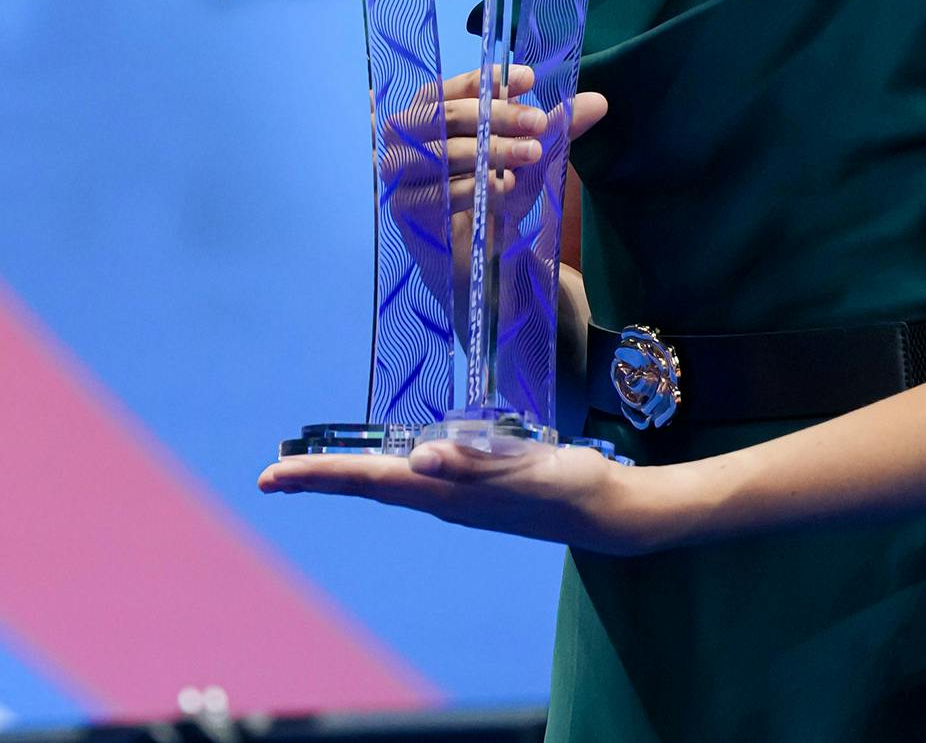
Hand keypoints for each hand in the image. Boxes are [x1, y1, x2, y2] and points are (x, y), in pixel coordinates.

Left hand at [258, 434, 657, 555]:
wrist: (607, 513)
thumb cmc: (569, 486)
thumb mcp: (525, 468)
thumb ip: (475, 461)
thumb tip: (418, 458)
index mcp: (449, 493)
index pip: (371, 480)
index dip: (321, 475)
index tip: (274, 475)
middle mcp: (445, 499)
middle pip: (370, 486)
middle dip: (321, 478)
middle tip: (273, 475)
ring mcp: (460, 499)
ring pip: (390, 486)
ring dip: (349, 476)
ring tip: (313, 469)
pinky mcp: (476, 492)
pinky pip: (416, 482)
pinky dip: (386, 472)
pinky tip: (387, 464)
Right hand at [381, 63, 606, 323]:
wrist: (477, 251)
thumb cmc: (496, 190)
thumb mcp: (530, 157)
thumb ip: (557, 128)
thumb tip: (600, 102)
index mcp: (432, 108)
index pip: (454, 84)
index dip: (489, 80)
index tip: (531, 80)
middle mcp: (407, 133)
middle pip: (447, 113)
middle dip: (498, 116)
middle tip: (540, 123)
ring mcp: (400, 171)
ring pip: (442, 150)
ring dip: (491, 150)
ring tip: (531, 153)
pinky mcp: (404, 207)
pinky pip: (435, 193)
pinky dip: (472, 188)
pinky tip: (503, 187)